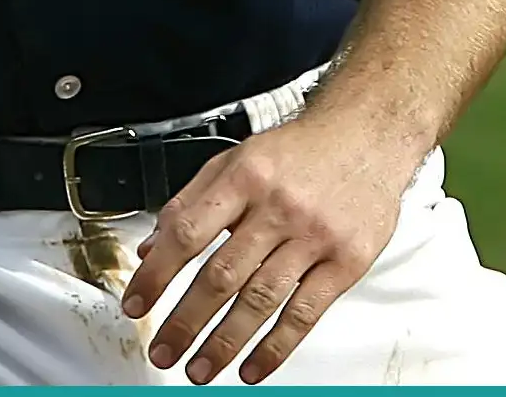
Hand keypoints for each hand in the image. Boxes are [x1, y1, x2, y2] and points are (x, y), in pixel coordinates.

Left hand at [119, 105, 426, 383]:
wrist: (367, 135)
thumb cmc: (301, 151)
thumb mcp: (237, 159)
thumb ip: (192, 202)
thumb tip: (153, 249)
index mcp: (246, 177)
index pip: (188, 233)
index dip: (158, 275)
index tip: (138, 304)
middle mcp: (279, 206)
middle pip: (222, 275)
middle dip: (185, 322)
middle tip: (163, 351)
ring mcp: (315, 236)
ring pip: (260, 300)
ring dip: (224, 344)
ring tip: (200, 369)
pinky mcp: (346, 261)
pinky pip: (304, 314)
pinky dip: (275, 348)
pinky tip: (253, 367)